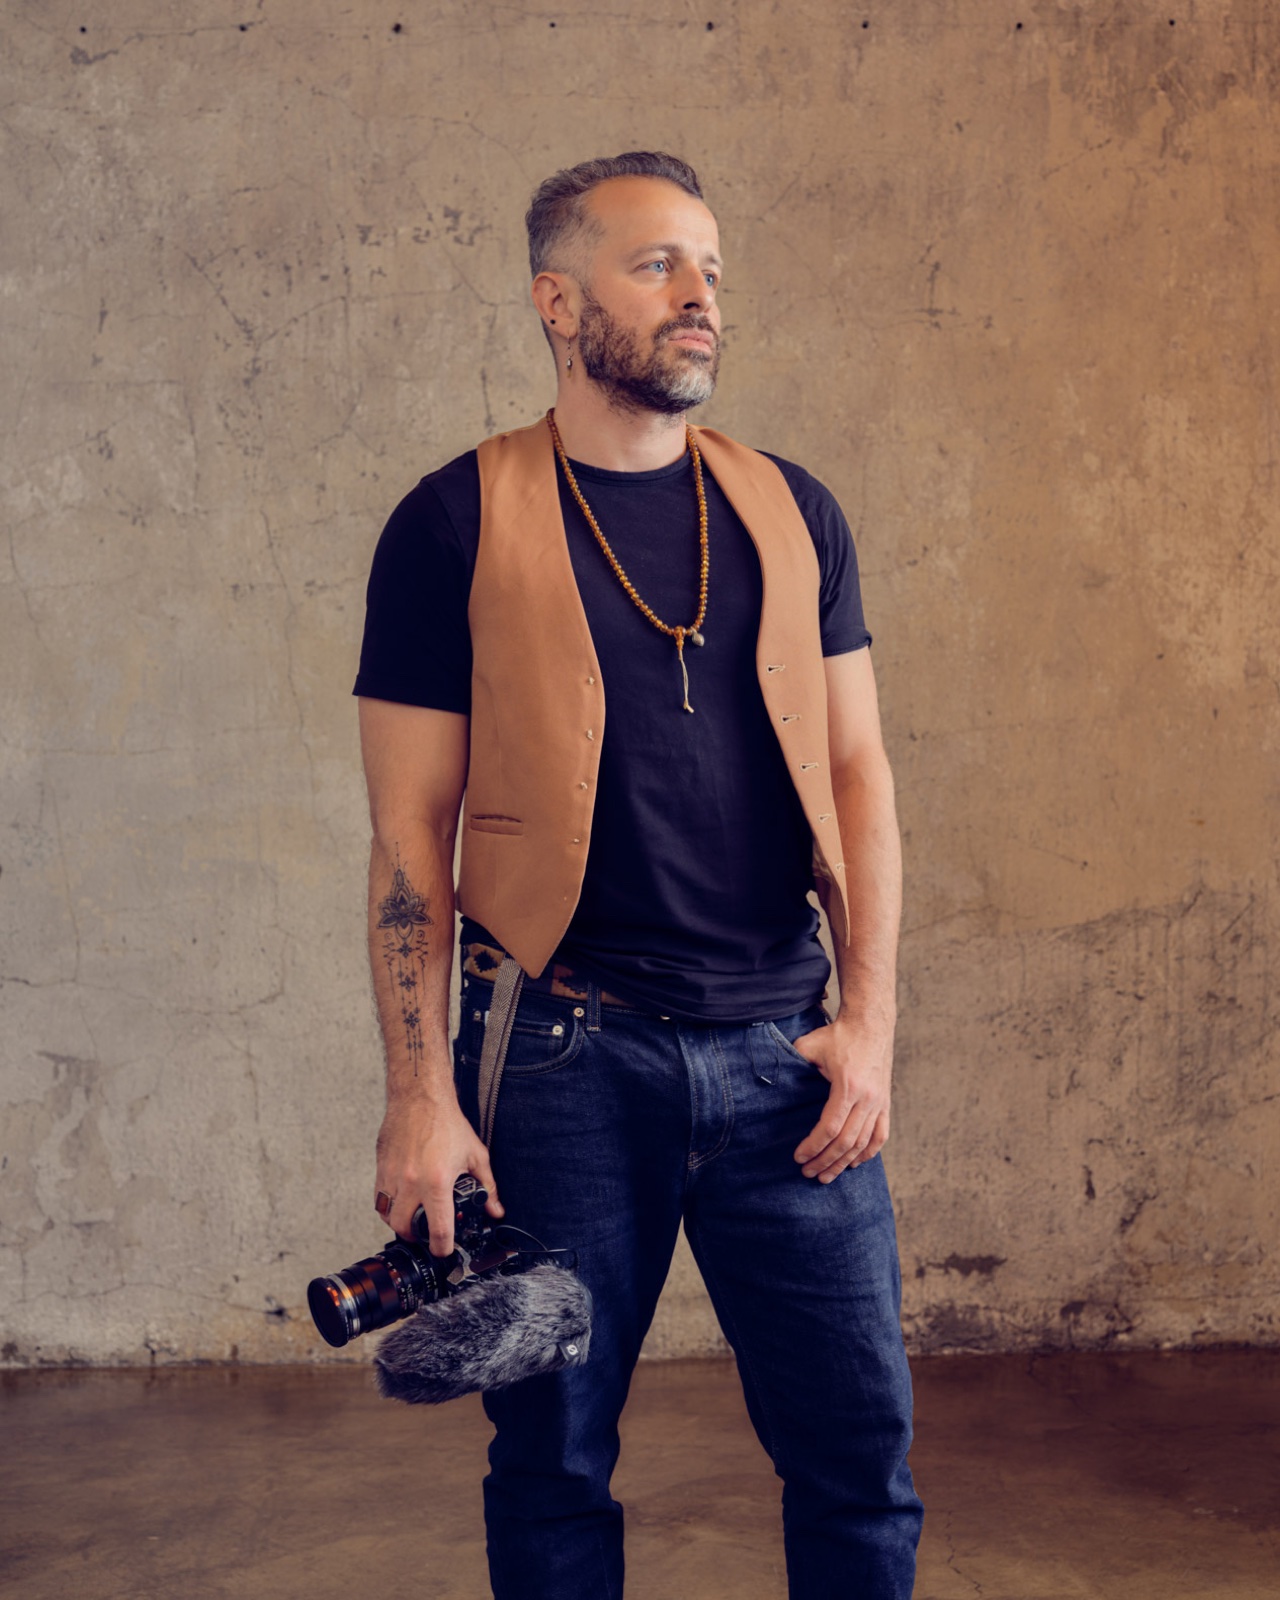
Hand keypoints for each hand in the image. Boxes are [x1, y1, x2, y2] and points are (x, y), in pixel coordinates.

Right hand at [374, 1091, 502, 1256]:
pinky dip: (388, 1205)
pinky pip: (378, 1197)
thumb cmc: (447, 1123)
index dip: (442, 1247)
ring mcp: (392, 1176)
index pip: (438, 1229)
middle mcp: (411, 1182)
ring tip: (412, 1217)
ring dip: (398, 1222)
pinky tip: (401, 1199)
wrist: (420, 1098)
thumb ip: (488, 1186)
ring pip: (386, 1215)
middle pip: (404, 1228)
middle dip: (416, 1237)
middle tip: (425, 1234)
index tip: (445, 1249)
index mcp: (437, 1182)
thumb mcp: (476, 1155)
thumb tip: (496, 1209)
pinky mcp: (380, 1168)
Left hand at [791, 1012, 893, 1181]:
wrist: (870, 1024)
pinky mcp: (886, 1102)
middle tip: (808, 1173)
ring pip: (863, 1143)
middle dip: (825, 1161)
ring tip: (827, 1176)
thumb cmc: (838, 1035)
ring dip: (844, 1162)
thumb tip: (775, 1079)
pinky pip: (880, 1135)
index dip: (813, 1146)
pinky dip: (868, 1153)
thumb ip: (793, 1064)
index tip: (799, 1157)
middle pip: (846, 1141)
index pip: (830, 1127)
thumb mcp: (809, 1045)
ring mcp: (880, 1102)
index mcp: (848, 1086)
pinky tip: (854, 1163)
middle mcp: (868, 1098)